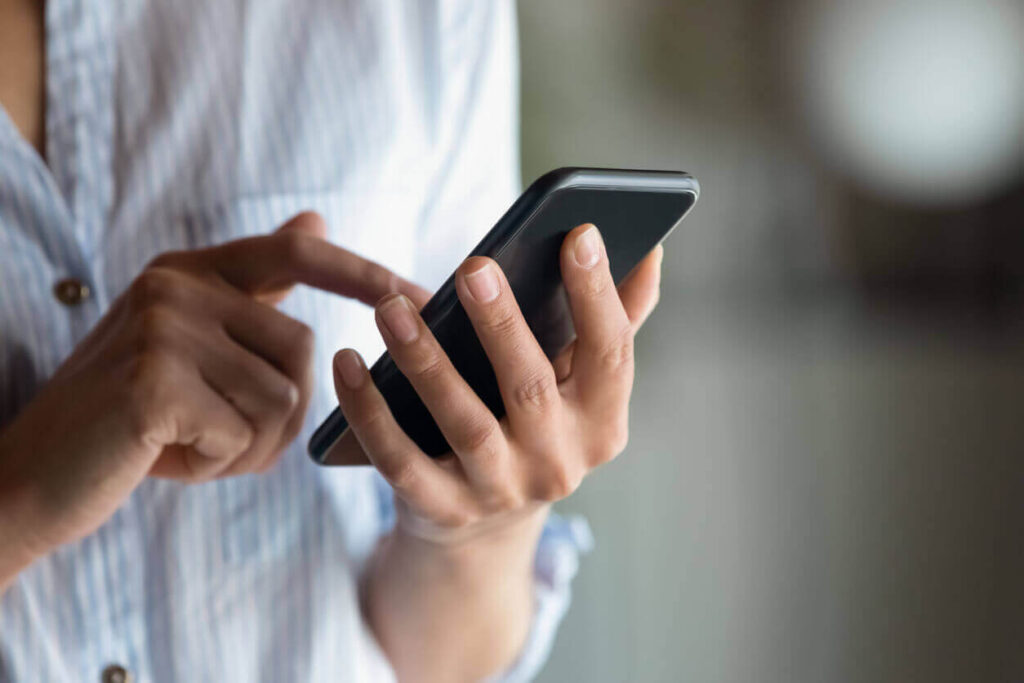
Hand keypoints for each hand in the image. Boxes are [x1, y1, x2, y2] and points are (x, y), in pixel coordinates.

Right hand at [0, 212, 427, 580]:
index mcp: (188, 270)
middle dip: (276, 414)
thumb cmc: (127, 420)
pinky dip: (219, 466)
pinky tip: (167, 459)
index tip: (423, 297)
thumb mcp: (189, 345)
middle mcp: (175, 285)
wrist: (31, 476)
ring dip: (248, 446)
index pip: (297, 253)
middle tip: (215, 436)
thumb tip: (316, 221)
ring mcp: (162, 329)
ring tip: (188, 445)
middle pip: (301, 350)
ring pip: (282, 399)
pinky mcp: (155, 383)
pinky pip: (245, 435)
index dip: (364, 272)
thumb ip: (254, 291)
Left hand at [332, 223, 661, 542]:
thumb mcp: (579, 384)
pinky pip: (400, 461)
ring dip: (425, 361)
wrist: (485, 523)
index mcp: (601, 422)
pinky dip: (370, 413)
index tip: (581, 232)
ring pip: (464, 423)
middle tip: (474, 267)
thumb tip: (651, 250)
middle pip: (531, 388)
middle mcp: (559, 464)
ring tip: (391, 307)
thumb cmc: (537, 424)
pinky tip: (347, 362)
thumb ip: (615, 321)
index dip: (600, 296)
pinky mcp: (442, 509)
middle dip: (503, 327)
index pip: (611, 354)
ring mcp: (500, 492)